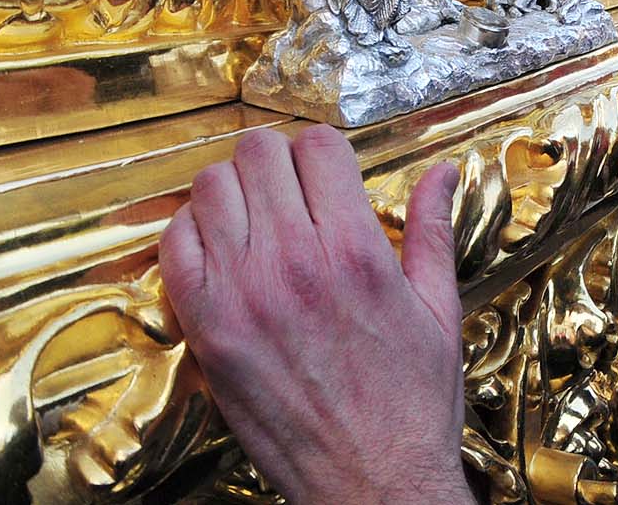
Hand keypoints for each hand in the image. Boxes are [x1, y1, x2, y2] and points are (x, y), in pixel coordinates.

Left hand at [159, 127, 474, 504]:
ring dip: (230, 190)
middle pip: (257, 153)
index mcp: (357, 250)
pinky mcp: (207, 329)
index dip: (322, 151)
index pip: (319, 146)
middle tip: (286, 188)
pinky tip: (220, 251)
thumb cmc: (410, 403)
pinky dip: (190, 233)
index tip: (326, 173)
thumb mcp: (439, 308)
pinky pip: (174, 246)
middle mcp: (295, 261)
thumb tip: (442, 173)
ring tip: (252, 217)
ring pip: (209, 188)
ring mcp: (242, 294)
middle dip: (274, 160)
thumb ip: (432, 230)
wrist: (370, 481)